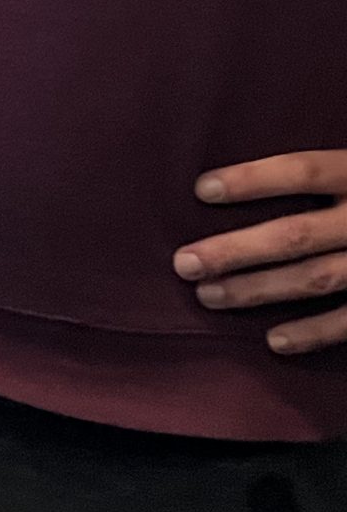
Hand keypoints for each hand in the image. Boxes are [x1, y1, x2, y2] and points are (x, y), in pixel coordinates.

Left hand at [175, 153, 346, 352]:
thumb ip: (327, 171)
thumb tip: (235, 174)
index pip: (304, 171)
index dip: (254, 179)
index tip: (201, 189)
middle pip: (297, 234)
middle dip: (236, 250)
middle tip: (183, 262)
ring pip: (317, 279)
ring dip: (259, 290)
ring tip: (208, 296)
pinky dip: (315, 333)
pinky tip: (274, 341)